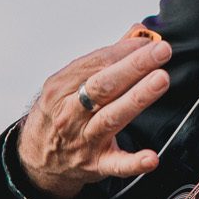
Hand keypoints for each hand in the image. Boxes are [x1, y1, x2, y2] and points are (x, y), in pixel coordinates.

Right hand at [17, 33, 172, 198]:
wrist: (38, 159)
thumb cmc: (60, 114)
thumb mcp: (68, 84)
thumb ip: (105, 59)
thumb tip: (139, 34)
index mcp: (60, 87)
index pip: (95, 63)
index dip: (124, 51)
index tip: (150, 42)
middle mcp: (70, 113)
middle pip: (103, 86)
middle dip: (134, 66)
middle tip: (161, 52)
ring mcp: (83, 139)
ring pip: (112, 118)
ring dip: (137, 98)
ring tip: (160, 80)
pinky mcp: (96, 164)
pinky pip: (116, 164)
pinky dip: (134, 162)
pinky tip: (151, 157)